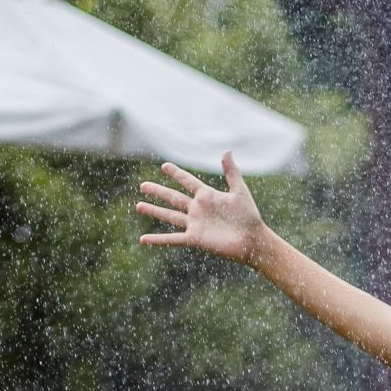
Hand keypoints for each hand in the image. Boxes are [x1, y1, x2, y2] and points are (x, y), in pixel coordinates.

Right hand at [136, 151, 267, 263]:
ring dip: (154, 210)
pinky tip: (143, 239)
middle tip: (143, 185)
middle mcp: (198, 209)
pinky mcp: (195, 238)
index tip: (164, 166)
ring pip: (169, 216)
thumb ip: (231, 172)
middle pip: (173, 197)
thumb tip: (226, 150)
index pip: (188, 182)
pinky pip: (172, 238)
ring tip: (138, 205)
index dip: (176, 174)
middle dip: (158, 191)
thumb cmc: (249, 217)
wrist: (252, 240)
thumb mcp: (240, 191)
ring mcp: (195, 224)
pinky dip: (157, 239)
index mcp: (207, 196)